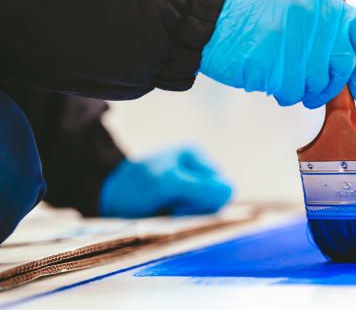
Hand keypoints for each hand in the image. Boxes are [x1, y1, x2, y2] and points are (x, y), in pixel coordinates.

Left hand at [99, 147, 231, 217]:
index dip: (202, 199)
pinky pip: (198, 217)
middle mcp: (198, 169)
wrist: (104, 200)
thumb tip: (230, 190)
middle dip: (195, 207)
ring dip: (187, 215)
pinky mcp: (184, 202)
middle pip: (217, 198)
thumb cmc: (134, 187)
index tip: (176, 201)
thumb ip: (200, 187)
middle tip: (169, 206)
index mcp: (196, 155)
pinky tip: (167, 216)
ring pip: (208, 210)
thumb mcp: (166, 184)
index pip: (221, 185)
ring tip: (165, 211)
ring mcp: (191, 187)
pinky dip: (183, 221)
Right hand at [199, 0, 355, 108]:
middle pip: (339, 67)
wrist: (204, 15)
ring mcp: (293, 39)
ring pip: (313, 84)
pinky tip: (264, 76)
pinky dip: (278, 91)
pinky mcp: (274, 63)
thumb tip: (346, 62)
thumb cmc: (245, 15)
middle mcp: (312, 15)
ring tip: (275, 74)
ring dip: (296, 89)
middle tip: (312, 95)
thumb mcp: (292, 2)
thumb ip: (321, 26)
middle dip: (327, 87)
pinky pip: (290, 92)